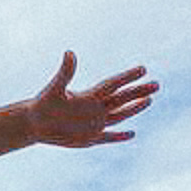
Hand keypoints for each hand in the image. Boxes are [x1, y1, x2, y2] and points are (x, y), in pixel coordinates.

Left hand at [24, 52, 156, 148]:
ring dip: (134, 109)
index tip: (143, 69)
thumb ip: (65, 72)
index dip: (127, 78)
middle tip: (157, 84)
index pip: (113, 85)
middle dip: (139, 92)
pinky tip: (132, 133)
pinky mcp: (89, 138)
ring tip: (149, 100)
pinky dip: (120, 137)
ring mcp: (94, 123)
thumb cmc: (42, 104)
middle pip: (122, 99)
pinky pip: (108, 137)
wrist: (34, 123)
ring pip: (119, 116)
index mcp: (89, 96)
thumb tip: (69, 52)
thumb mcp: (54, 89)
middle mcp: (95, 108)